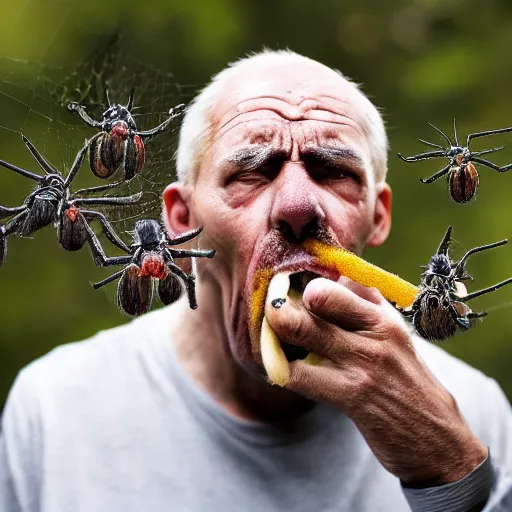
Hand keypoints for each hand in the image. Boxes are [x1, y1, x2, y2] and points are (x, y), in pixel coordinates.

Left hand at [264, 276, 486, 485]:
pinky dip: (280, 367)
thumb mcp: (395, 336)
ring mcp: (363, 363)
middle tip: (270, 308)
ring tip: (270, 336)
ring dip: (276, 330)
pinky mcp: (350, 396)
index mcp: (383, 316)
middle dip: (284, 298)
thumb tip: (336, 278)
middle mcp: (375, 333)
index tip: (287, 289)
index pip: (337, 282)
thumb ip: (367, 305)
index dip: (304, 282)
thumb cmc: (405, 381)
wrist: (436, 437)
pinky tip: (279, 368)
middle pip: (318, 296)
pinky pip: (298, 373)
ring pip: (303, 329)